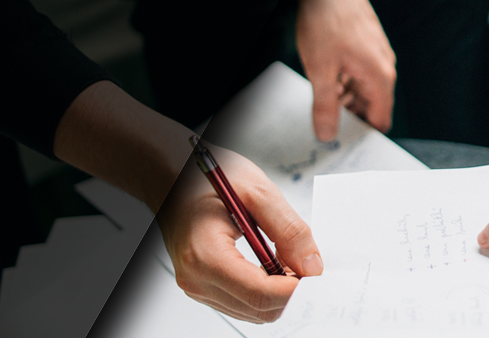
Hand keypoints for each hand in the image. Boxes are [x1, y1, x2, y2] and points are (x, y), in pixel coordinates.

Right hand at [157, 143, 322, 322]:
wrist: (170, 176)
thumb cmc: (204, 178)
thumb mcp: (257, 191)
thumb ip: (289, 231)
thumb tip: (312, 266)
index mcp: (205, 255)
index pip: (261, 294)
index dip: (296, 289)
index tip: (318, 274)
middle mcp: (196, 279)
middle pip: (259, 309)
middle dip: (291, 292)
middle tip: (311, 265)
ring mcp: (196, 286)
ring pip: (253, 311)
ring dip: (279, 293)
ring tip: (291, 259)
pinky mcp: (202, 286)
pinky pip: (242, 303)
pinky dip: (265, 291)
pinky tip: (274, 265)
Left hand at [295, 0, 395, 141]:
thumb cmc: (326, 22)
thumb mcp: (320, 70)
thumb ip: (325, 106)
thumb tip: (327, 135)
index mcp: (380, 77)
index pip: (380, 120)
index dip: (364, 135)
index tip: (345, 145)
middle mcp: (384, 67)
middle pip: (373, 106)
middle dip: (352, 118)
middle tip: (326, 126)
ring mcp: (377, 54)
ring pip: (366, 89)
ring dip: (347, 99)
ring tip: (322, 101)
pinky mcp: (368, 44)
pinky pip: (361, 73)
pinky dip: (347, 82)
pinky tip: (326, 79)